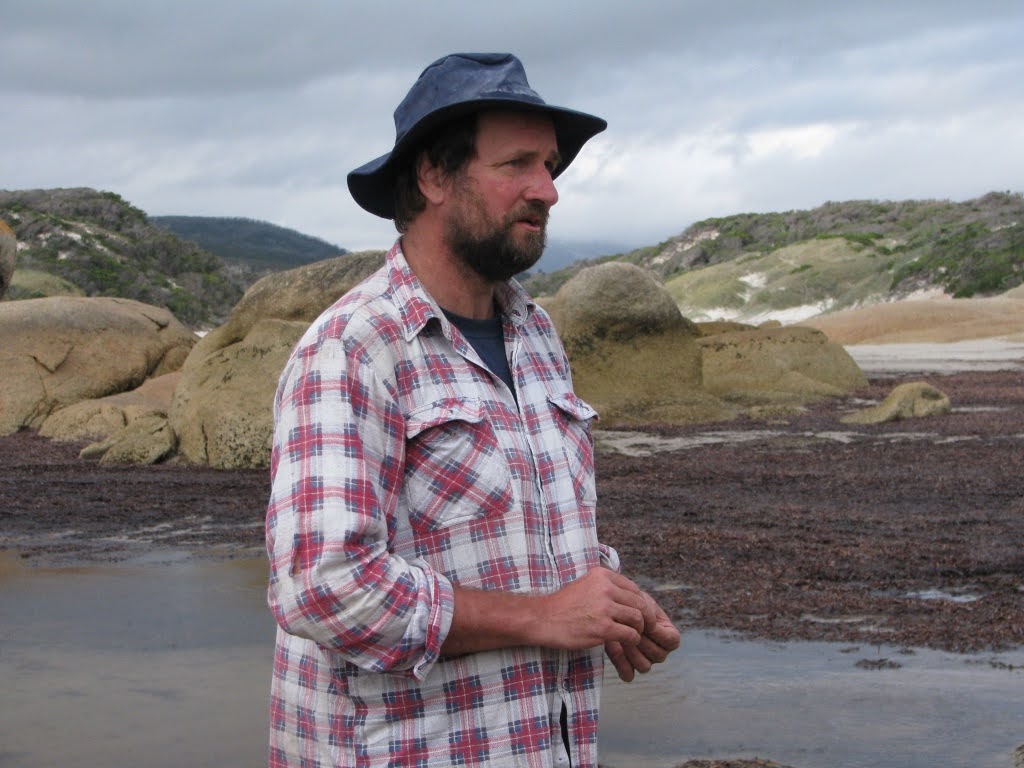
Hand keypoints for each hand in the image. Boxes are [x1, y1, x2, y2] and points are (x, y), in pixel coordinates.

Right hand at [535, 567, 652, 649]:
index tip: (641, 614)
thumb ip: (607, 587)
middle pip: (639, 603)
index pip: (634, 589)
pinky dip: (632, 640)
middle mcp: (605, 588)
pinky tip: (627, 643)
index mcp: (602, 575)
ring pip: (637, 619)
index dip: (641, 603)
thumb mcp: (586, 584)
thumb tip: (630, 596)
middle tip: (645, 628)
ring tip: (634, 636)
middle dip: (646, 617)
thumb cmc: (564, 605)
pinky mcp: (603, 627)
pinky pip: (630, 634)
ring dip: (639, 630)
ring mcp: (604, 607)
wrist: (542, 618)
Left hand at [605, 593, 679, 682]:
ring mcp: (645, 660)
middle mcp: (659, 651)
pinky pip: (628, 674)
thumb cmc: (631, 602)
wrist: (610, 608)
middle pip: (658, 656)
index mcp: (668, 635)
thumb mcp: (641, 602)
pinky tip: (613, 647)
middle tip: (628, 629)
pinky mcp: (628, 667)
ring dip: (632, 652)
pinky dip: (621, 664)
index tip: (645, 624)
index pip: (672, 641)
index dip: (659, 634)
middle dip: (643, 642)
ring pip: (644, 666)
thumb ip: (647, 612)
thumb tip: (650, 627)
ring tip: (620, 636)